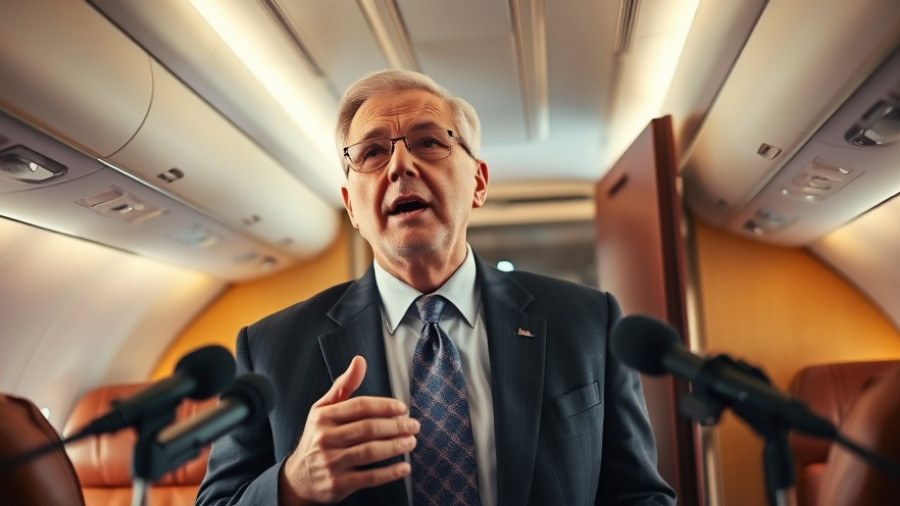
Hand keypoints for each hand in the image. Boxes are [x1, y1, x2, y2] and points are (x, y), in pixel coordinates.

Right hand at [279, 356, 418, 504]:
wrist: (298, 478)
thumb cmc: (317, 438)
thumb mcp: (323, 409)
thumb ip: (344, 385)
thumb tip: (360, 360)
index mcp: (323, 417)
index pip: (359, 406)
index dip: (384, 405)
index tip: (402, 408)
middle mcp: (325, 438)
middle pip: (368, 428)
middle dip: (395, 426)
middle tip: (413, 426)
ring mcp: (331, 463)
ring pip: (370, 452)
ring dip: (395, 446)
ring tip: (411, 442)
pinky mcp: (337, 484)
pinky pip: (369, 477)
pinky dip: (389, 473)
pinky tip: (404, 467)